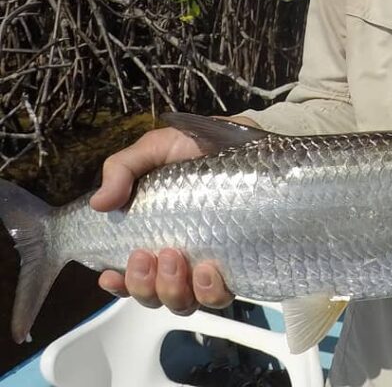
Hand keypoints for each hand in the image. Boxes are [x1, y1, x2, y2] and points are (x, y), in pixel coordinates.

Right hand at [91, 126, 233, 312]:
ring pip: (184, 301)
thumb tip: (99, 203)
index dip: (119, 284)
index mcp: (157, 235)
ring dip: (173, 289)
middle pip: (156, 296)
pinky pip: (221, 294)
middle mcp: (181, 255)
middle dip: (146, 285)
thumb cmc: (196, 146)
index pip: (132, 275)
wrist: (243, 138)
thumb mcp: (155, 149)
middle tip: (151, 254)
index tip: (109, 274)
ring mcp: (209, 260)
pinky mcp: (237, 261)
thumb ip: (123, 169)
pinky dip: (209, 292)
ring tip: (175, 257)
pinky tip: (206, 271)